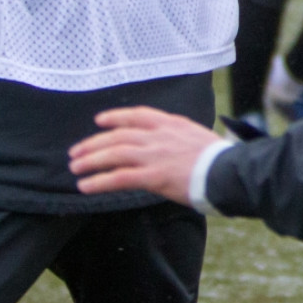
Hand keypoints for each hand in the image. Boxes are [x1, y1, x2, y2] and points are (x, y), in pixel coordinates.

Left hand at [70, 107, 221, 204]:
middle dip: (94, 143)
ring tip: (76, 169)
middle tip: (76, 152)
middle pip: (118, 136)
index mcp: (171, 123)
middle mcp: (158, 136)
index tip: (99, 121)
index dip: (116, 117)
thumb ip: (177, 138)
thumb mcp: (196, 136)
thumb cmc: (217, 159)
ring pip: (114, 154)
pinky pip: (118, 178)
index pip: (137, 115)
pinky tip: (86, 187)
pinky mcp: (152, 177)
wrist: (227, 172)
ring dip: (91, 161)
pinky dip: (99, 181)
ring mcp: (154, 155)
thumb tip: (168, 146)